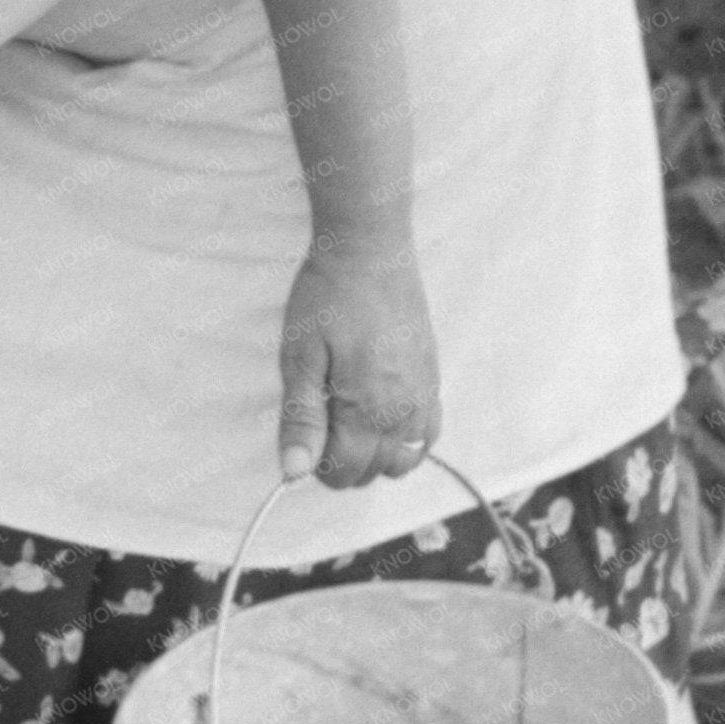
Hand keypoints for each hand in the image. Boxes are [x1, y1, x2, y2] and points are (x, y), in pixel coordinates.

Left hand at [277, 236, 440, 488]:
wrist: (370, 251)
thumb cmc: (327, 298)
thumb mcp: (300, 358)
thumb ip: (301, 419)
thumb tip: (292, 472)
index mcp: (368, 409)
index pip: (345, 472)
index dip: (315, 465)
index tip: (303, 435)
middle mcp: (405, 411)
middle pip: (374, 471)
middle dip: (341, 461)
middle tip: (319, 419)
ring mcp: (424, 396)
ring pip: (405, 459)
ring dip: (374, 454)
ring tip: (345, 418)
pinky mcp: (432, 379)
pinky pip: (428, 433)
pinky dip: (404, 439)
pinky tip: (378, 415)